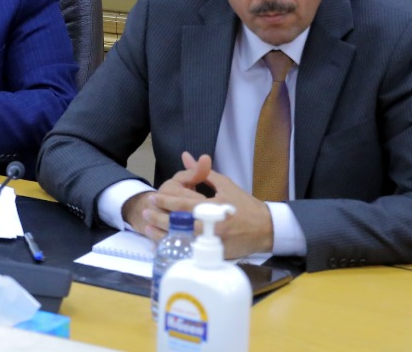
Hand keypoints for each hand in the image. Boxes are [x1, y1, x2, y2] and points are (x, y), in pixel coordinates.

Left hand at [127, 152, 274, 257]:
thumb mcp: (225, 185)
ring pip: (182, 239)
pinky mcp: (216, 255)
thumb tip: (186, 157)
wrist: (266, 230)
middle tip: (146, 212)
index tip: (153, 198)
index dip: (167, 201)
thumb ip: (203, 173)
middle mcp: (213, 226)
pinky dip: (177, 248)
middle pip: (180, 223)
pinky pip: (192, 252)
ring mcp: (214, 243)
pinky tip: (165, 244)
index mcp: (214, 208)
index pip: (184, 205)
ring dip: (163, 234)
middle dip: (160, 218)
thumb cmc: (245, 205)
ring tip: (148, 228)